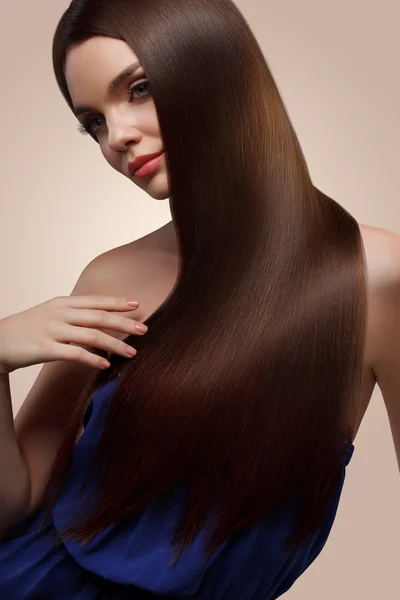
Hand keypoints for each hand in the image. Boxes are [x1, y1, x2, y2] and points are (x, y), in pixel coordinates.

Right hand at [0, 296, 147, 374]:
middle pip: (98, 317)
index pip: (95, 301)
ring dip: (114, 344)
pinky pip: (74, 354)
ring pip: (91, 336)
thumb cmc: (27, 329)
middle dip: (123, 323)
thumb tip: (99, 320)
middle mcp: (59, 314)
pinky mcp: (45, 348)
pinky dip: (93, 359)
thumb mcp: (50, 314)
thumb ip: (73, 315)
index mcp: (62, 303)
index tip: (136, 304)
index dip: (116, 302)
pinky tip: (105, 364)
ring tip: (131, 352)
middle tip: (143, 330)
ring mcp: (52, 330)